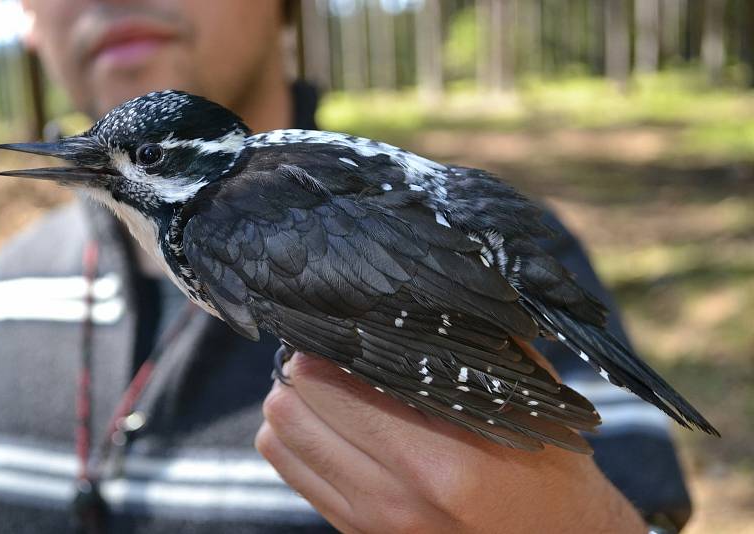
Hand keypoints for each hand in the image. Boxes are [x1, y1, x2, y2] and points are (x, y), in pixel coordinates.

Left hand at [255, 351, 646, 533]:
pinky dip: (299, 439)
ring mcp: (369, 523)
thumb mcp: (526, 399)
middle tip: (332, 353)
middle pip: (290, 409)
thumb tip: (407, 297)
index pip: (329, 383)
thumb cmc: (549, 469)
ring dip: (295, 405)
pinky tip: (334, 424)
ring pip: (278, 442)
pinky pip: (292, 473)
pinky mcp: (357, 533)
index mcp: (441, 463)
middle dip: (304, 370)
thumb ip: (469, 347)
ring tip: (329, 388)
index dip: (328, 343)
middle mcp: (394, 498)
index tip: (345, 327)